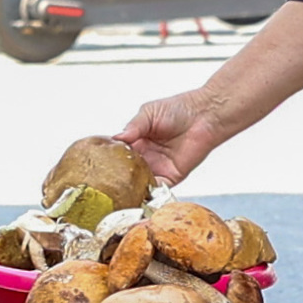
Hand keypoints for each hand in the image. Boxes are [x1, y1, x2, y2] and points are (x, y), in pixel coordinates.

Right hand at [117, 88, 238, 187]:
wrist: (205, 116)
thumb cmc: (180, 109)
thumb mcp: (148, 113)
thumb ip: (133, 126)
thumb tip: (117, 137)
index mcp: (138, 140)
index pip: (118, 154)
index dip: (109, 159)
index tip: (98, 164)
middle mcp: (146, 156)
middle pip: (126, 172)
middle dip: (117, 177)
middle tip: (105, 180)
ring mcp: (158, 168)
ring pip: (139, 183)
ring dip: (131, 187)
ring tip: (119, 189)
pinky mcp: (171, 177)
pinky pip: (157, 190)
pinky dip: (148, 194)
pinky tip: (139, 192)